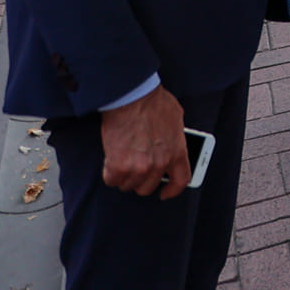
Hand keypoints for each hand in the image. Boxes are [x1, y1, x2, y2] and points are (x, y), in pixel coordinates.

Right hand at [99, 84, 188, 198]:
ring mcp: (140, 167)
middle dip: (139, 180)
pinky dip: (110, 172)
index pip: (180, 181)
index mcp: (177, 152)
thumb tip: (172, 143)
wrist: (132, 97)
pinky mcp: (119, 167)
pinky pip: (112, 180)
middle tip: (133, 167)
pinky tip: (111, 159)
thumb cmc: (152, 102)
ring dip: (124, 175)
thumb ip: (175, 136)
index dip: (172, 190)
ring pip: (128, 185)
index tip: (164, 193)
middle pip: (147, 187)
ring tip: (122, 158)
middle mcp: (160, 163)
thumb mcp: (176, 118)